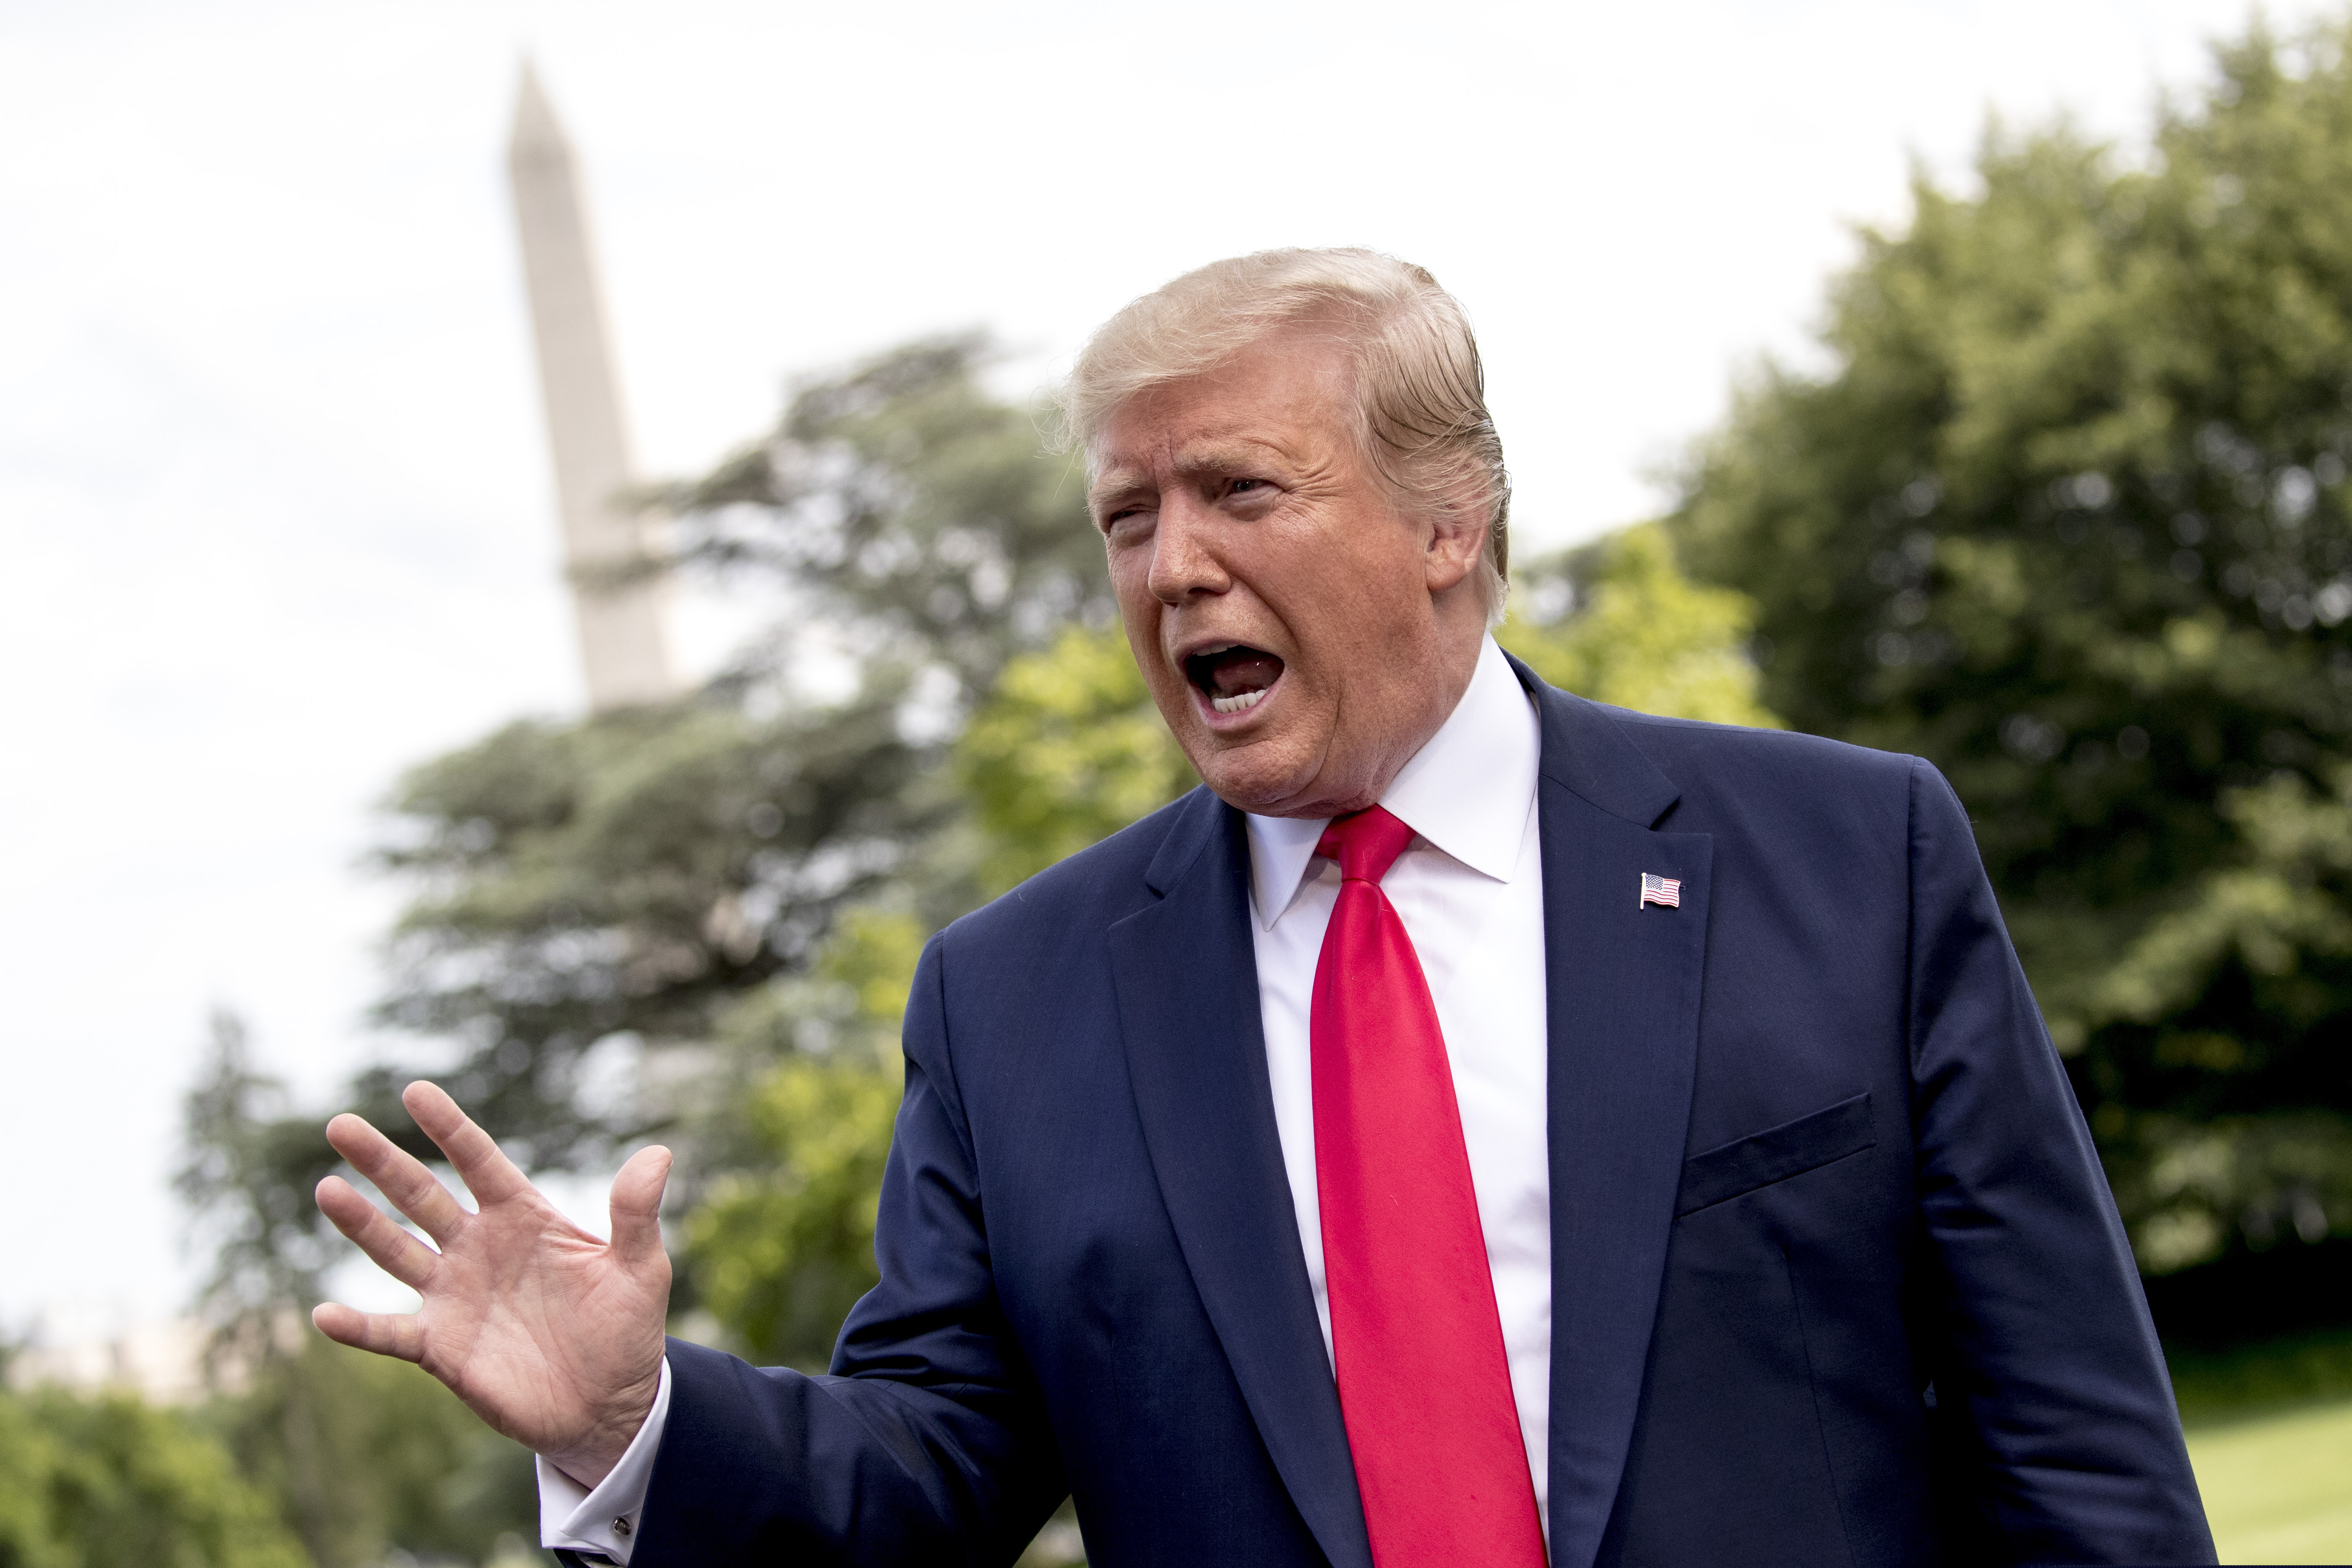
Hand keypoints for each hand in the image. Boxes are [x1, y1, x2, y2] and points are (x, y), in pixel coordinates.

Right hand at [311, 1081, 672, 1487]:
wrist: (611, 1404)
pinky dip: (357, 1327)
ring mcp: (454, 1296)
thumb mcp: (642, 1268)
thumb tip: (658, 1153)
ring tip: (327, 1189)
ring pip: (396, 1250)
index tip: (415, 1091)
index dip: (449, 1127)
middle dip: (382, 1161)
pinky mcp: (441, 1348)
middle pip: (422, 1195)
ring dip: (361, 1223)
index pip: (479, 1161)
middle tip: (340, 1124)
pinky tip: (323, 1314)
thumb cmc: (627, 1329)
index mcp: (523, 1218)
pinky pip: (390, 1333)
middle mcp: (479, 1248)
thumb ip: (637, 1213)